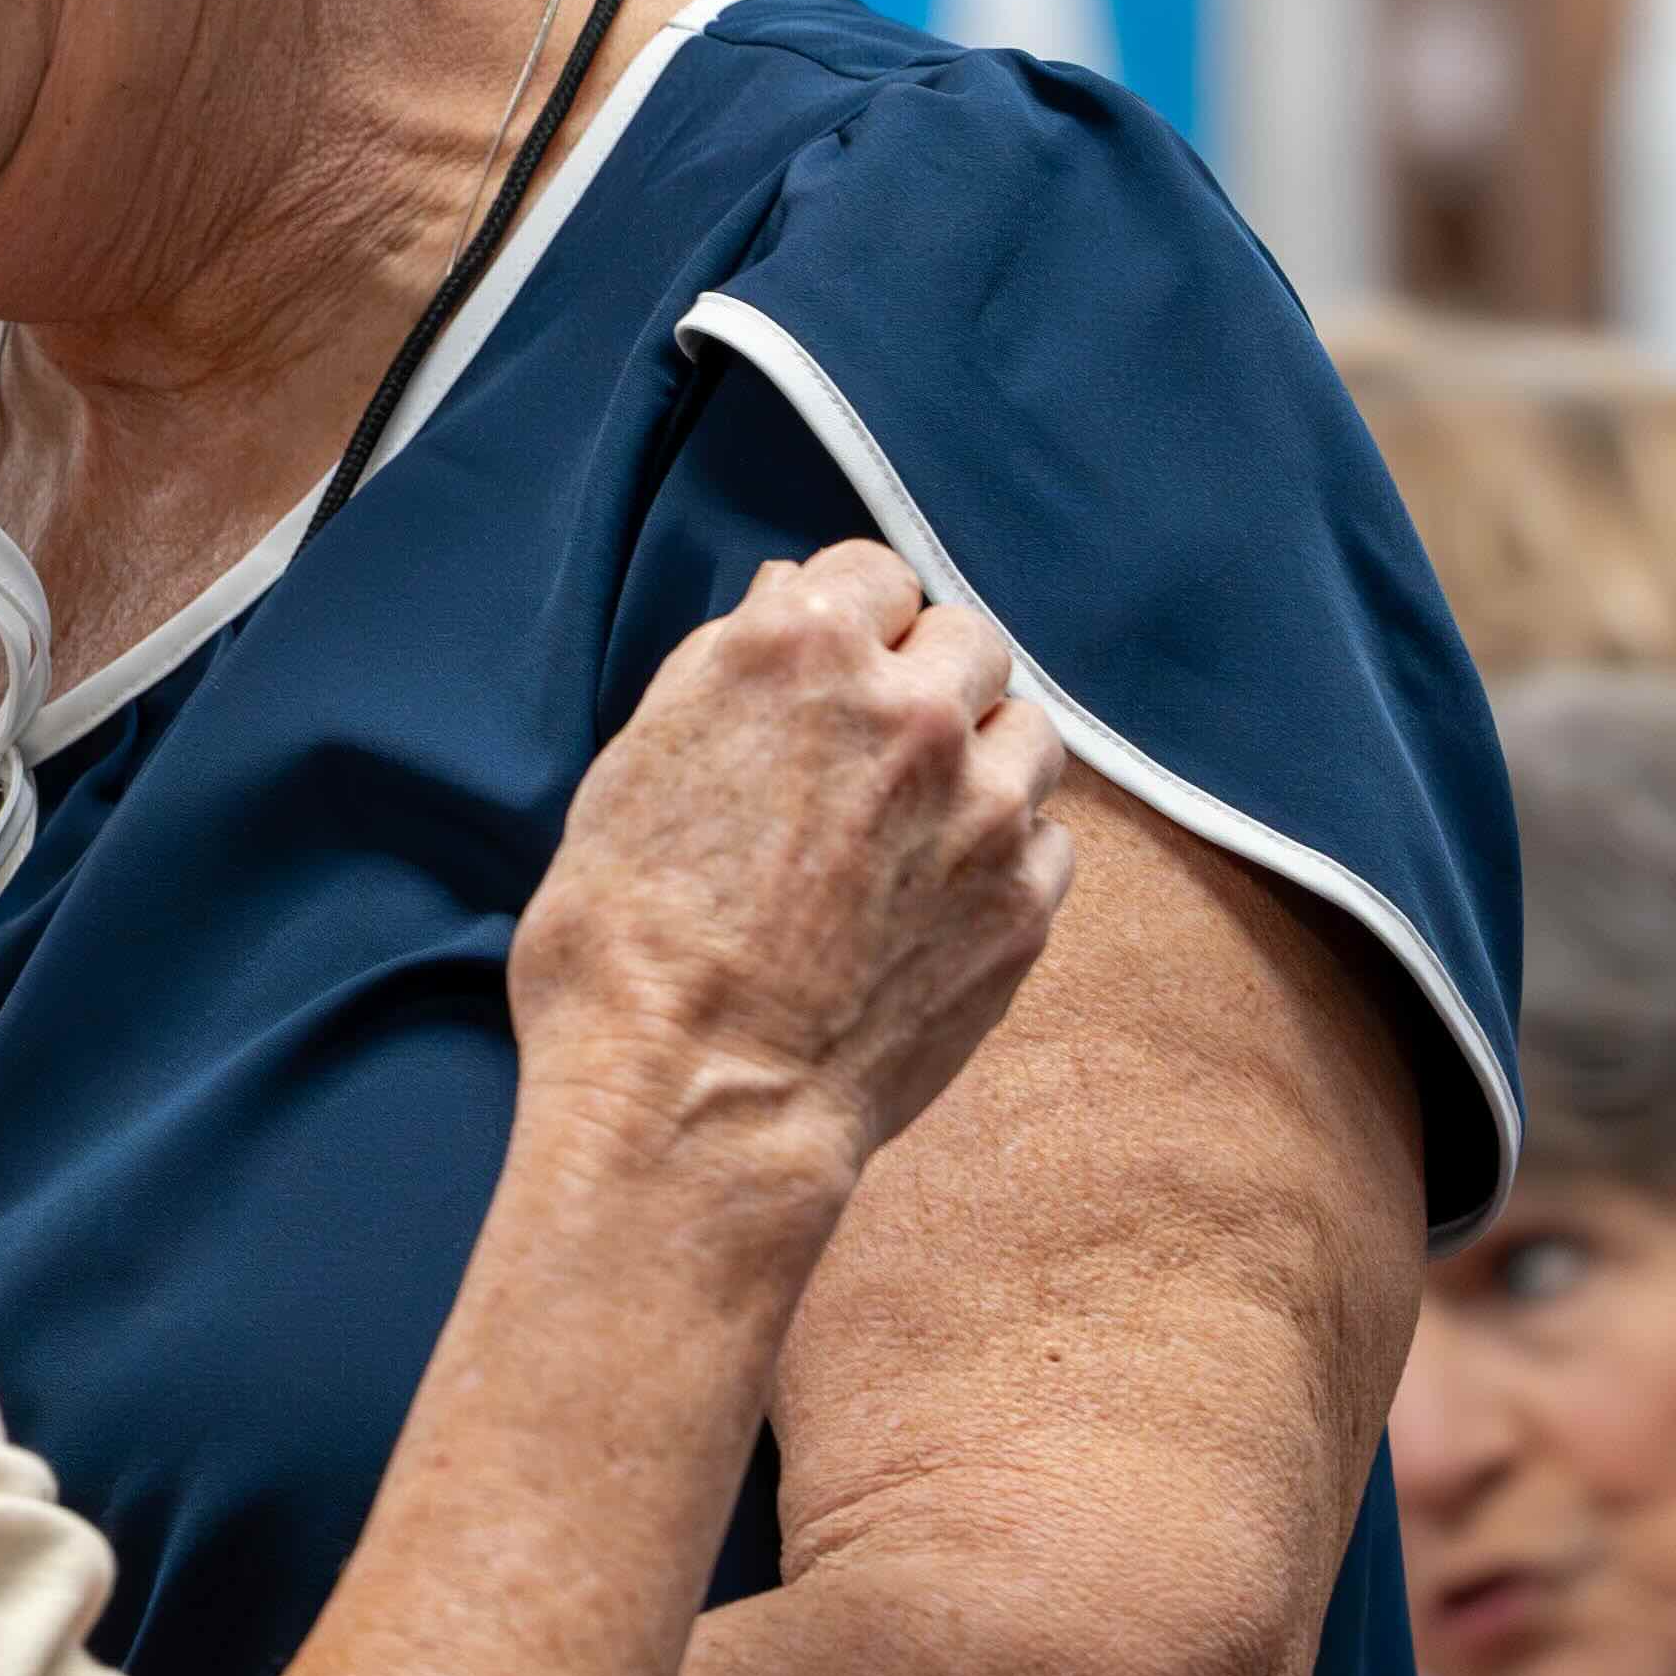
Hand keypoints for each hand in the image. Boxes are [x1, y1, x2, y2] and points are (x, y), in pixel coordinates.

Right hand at [509, 543, 1070, 1191]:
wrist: (696, 1102)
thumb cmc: (626, 941)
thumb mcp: (636, 766)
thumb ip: (724, 667)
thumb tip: (788, 601)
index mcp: (802, 652)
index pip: (873, 573)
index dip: (849, 621)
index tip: (836, 669)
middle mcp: (911, 708)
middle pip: (969, 638)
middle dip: (927, 676)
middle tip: (879, 747)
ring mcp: (983, 807)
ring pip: (1028, 731)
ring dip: (982, 757)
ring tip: (921, 822)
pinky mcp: (1025, 902)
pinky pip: (1049, 838)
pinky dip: (1006, 852)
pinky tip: (940, 897)